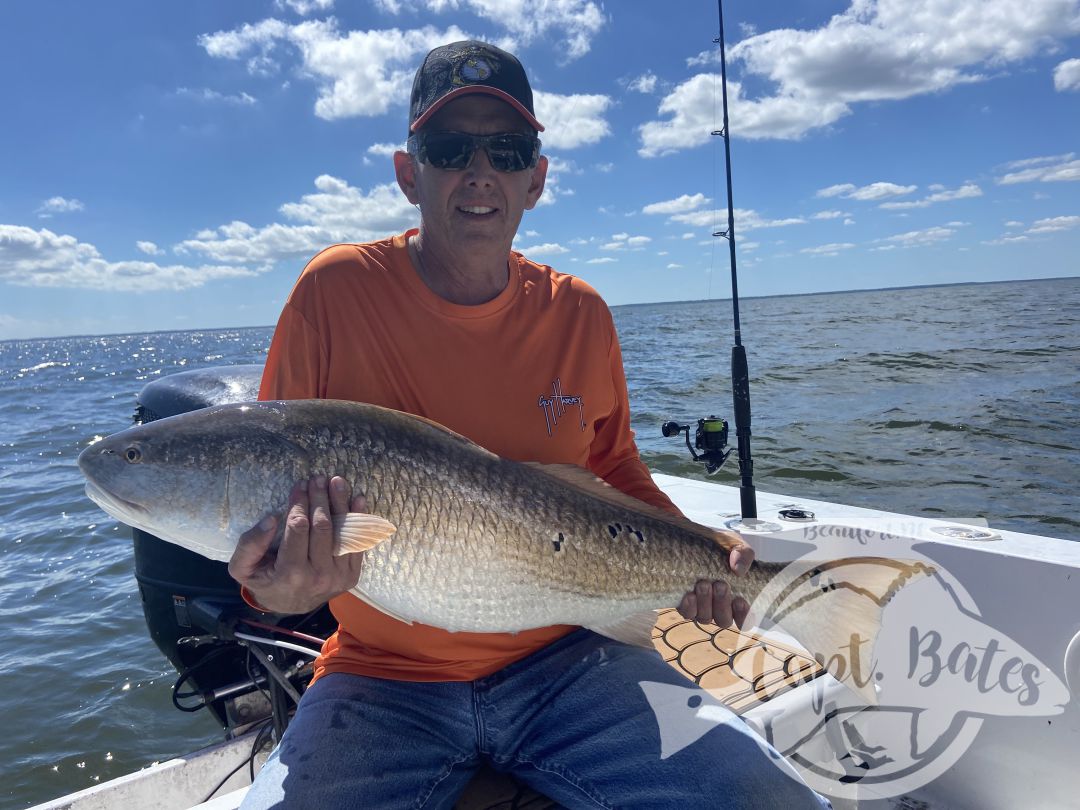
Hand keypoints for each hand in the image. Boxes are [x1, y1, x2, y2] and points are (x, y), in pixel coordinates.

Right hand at [229, 475, 366, 614]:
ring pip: (342, 532)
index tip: (300, 485)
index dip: (299, 504)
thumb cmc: (264, 581)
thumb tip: (271, 518)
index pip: (298, 529)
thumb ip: (250, 544)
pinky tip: (358, 498)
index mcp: (291, 573)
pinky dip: (358, 519)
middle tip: (318, 478)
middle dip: (320, 498)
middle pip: (322, 527)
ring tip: (337, 481)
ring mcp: (339, 577)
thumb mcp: (243, 568)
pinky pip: (357, 543)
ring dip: (340, 503)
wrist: (290, 606)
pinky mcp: (352, 576)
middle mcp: (318, 576)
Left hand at [677, 544, 754, 628]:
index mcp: (737, 597)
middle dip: (722, 603)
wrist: (696, 538)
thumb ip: (743, 554)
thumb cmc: (720, 546)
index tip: (740, 601)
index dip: (743, 615)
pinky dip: (689, 606)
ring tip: (703, 584)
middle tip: (720, 585)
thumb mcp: (735, 544)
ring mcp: (702, 607)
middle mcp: (719, 606)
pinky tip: (689, 595)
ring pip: (706, 618)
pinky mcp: (685, 603)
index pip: (744, 619)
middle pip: (724, 619)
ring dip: (705, 602)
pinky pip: (688, 613)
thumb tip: (739, 570)